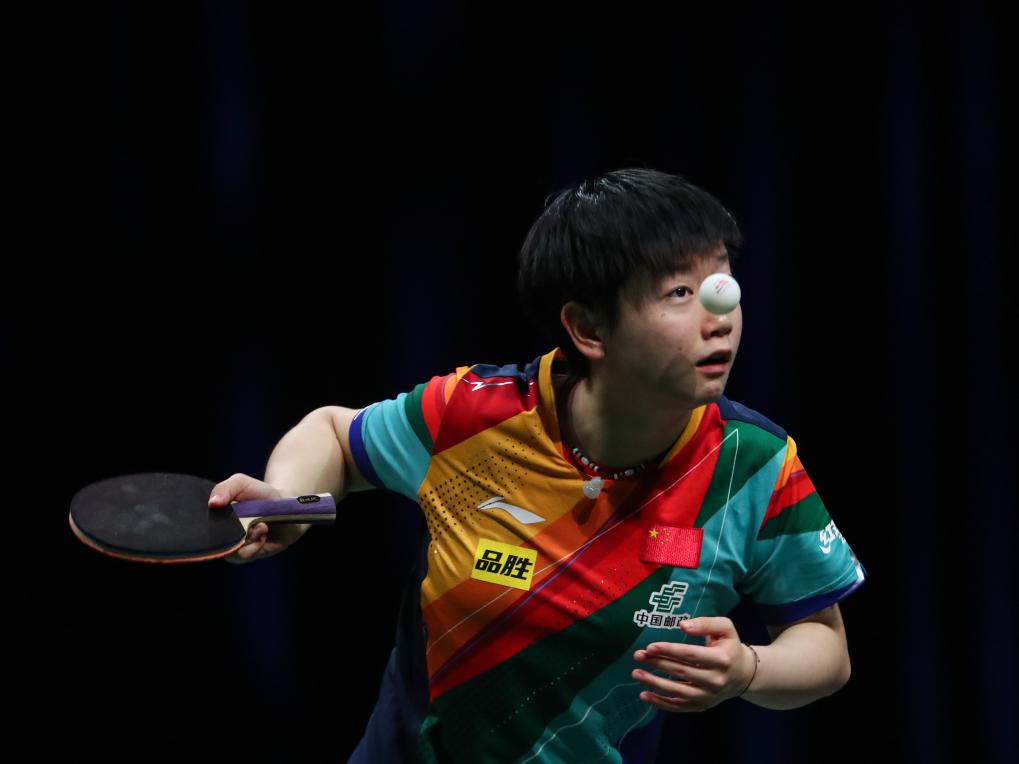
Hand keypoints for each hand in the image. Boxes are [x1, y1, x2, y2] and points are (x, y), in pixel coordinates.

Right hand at [208, 473, 307, 562]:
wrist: (287, 507)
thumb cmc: (260, 494)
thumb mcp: (241, 483)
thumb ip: (225, 488)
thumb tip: (212, 503)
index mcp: (213, 518)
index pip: (198, 528)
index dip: (204, 524)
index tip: (220, 512)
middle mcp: (220, 535)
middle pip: (212, 542)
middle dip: (230, 532)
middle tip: (246, 521)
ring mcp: (233, 547)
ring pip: (229, 551)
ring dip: (247, 537)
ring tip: (261, 524)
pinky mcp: (248, 555)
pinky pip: (243, 555)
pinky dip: (254, 543)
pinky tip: (264, 530)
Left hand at [632, 616, 756, 711]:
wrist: (744, 674)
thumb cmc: (729, 646)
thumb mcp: (725, 628)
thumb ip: (705, 623)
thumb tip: (682, 625)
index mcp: (722, 659)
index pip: (691, 655)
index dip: (669, 651)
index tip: (650, 646)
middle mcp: (716, 680)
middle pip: (681, 672)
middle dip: (657, 663)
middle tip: (638, 655)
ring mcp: (708, 696)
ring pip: (677, 691)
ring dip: (654, 683)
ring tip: (636, 673)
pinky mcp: (702, 705)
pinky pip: (679, 706)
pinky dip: (660, 703)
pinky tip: (644, 695)